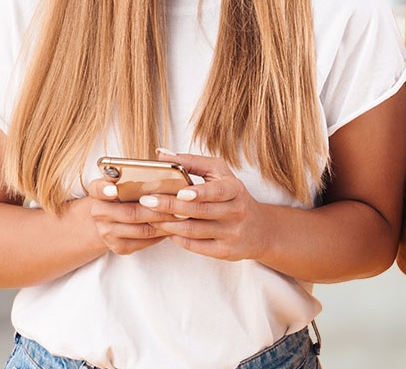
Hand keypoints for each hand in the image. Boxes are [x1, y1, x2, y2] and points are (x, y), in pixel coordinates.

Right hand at [84, 179, 176, 255]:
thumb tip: (161, 161)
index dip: (104, 189)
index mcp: (98, 191)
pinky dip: (162, 234)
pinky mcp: (118, 247)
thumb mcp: (122, 181)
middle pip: (131, 213)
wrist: (109, 221)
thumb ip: (131, 173)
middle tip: (180, 204)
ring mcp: (106, 233)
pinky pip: (145, 241)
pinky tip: (175, 226)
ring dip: (165, 223)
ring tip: (184, 215)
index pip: (97, 188)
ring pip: (142, 230)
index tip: (114, 189)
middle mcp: (98, 213)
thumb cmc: (124, 194)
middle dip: (158, 209)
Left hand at [134, 151, 268, 261]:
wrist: (259, 229)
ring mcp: (231, 234)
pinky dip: (176, 238)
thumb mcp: (220, 173)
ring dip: (168, 224)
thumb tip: (161, 154)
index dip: (199, 193)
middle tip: (146, 201)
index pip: (217, 191)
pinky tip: (164, 229)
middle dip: (170, 207)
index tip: (180, 193)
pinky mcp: (224, 251)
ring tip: (148, 216)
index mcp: (235, 189)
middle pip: (199, 212)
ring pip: (193, 231)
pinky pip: (195, 246)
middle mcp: (236, 212)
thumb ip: (191, 162)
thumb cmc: (232, 195)